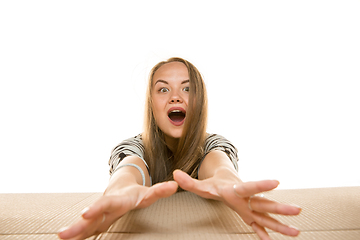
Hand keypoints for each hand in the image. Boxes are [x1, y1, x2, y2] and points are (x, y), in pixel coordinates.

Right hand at [58, 181, 177, 239]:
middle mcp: (105, 207)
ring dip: (73, 231)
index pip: (106, 204)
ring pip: (85, 224)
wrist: (120, 185)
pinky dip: (76, 235)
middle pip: (91, 216)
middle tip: (63, 234)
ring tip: (60, 238)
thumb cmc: (135, 192)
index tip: (84, 214)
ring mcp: (99, 214)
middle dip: (78, 224)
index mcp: (117, 200)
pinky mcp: (95, 221)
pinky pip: (85, 229)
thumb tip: (176, 185)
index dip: (96, 209)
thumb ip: (160, 190)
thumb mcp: (148, 192)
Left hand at [173, 169, 300, 239]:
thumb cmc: (214, 184)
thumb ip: (188, 181)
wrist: (226, 181)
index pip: (249, 186)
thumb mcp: (201, 184)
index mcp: (236, 190)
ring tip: (297, 232)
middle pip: (264, 203)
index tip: (277, 181)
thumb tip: (174, 174)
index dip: (262, 184)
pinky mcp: (250, 215)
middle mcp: (247, 199)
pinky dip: (267, 234)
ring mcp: (250, 208)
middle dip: (280, 207)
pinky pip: (260, 225)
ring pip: (268, 215)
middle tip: (297, 210)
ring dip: (281, 223)